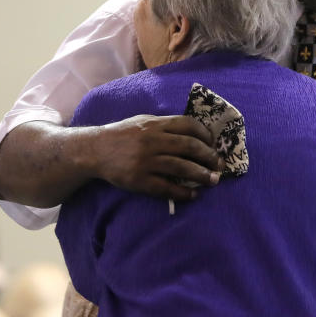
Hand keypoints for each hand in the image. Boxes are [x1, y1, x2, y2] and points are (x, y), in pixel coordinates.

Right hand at [93, 114, 223, 200]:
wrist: (95, 150)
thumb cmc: (122, 135)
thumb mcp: (143, 122)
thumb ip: (165, 126)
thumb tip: (194, 134)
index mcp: (155, 124)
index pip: (188, 125)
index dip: (205, 135)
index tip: (214, 144)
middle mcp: (152, 141)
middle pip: (189, 147)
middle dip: (209, 156)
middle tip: (220, 165)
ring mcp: (146, 161)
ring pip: (181, 167)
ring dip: (201, 175)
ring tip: (214, 180)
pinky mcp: (139, 180)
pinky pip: (166, 187)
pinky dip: (183, 192)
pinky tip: (193, 194)